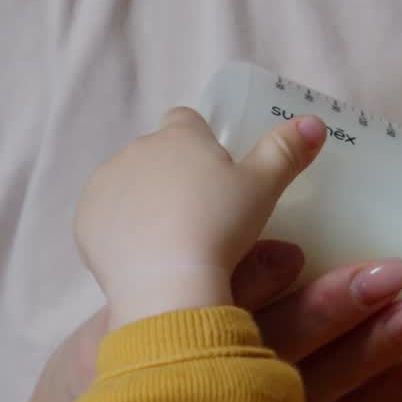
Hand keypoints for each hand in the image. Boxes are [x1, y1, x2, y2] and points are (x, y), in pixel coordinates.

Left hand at [75, 107, 326, 324]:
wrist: (168, 282)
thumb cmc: (221, 227)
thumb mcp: (264, 189)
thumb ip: (287, 152)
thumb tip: (315, 122)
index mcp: (179, 137)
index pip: (186, 120)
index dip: (202, 143)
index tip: (218, 175)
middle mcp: (136, 151)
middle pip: (158, 155)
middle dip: (176, 177)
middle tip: (206, 218)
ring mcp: (106, 185)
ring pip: (131, 185)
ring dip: (149, 203)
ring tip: (178, 241)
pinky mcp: (86, 221)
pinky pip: (109, 219)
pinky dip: (126, 232)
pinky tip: (150, 258)